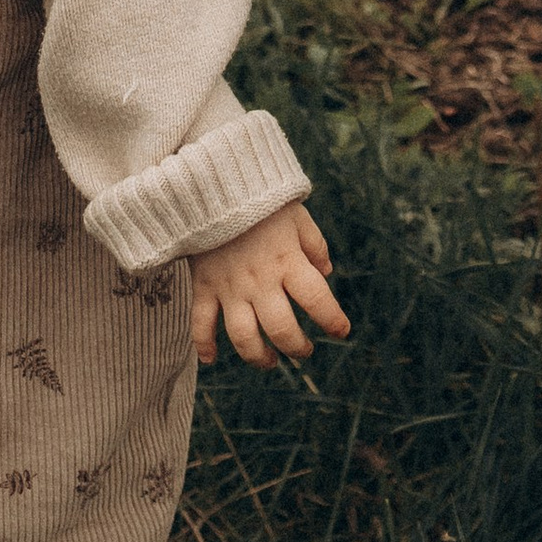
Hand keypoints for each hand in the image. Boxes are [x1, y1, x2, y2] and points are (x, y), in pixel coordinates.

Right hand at [190, 203, 350, 367]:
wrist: (212, 181)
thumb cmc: (260, 198)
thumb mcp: (296, 216)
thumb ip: (315, 246)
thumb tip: (326, 273)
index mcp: (288, 261)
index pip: (318, 301)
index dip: (334, 321)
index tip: (341, 331)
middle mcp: (261, 280)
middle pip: (282, 330)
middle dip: (298, 348)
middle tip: (305, 350)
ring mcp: (230, 286)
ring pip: (244, 337)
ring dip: (259, 357)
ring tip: (270, 360)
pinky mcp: (204, 285)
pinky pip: (200, 323)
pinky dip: (203, 345)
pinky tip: (211, 358)